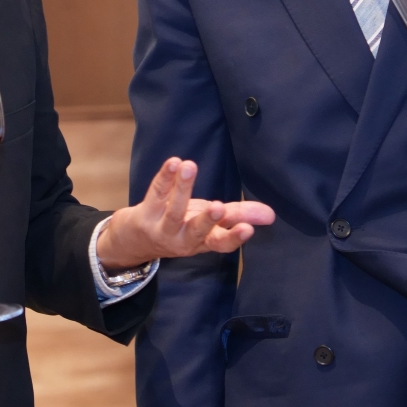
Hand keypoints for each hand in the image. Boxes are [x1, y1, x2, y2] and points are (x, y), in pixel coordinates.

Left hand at [97, 157, 275, 269]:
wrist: (135, 241)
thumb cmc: (181, 226)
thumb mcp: (209, 224)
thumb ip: (239, 216)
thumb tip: (271, 214)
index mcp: (204, 241)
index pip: (222, 243)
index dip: (235, 237)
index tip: (249, 229)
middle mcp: (184, 239)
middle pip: (198, 231)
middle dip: (208, 220)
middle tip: (219, 207)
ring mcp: (163, 228)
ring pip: (174, 210)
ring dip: (183, 188)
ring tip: (190, 166)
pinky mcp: (145, 215)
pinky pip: (156, 194)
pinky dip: (165, 178)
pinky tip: (173, 162)